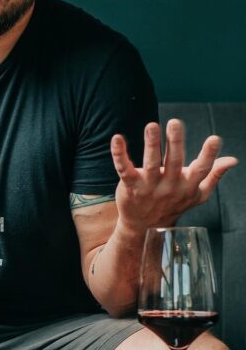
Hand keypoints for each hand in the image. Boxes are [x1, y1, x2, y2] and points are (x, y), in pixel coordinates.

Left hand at [111, 118, 237, 237]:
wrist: (145, 226)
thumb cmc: (174, 203)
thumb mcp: (197, 193)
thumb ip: (213, 175)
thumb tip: (232, 159)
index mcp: (188, 185)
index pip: (201, 169)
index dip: (209, 155)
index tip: (215, 139)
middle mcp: (170, 186)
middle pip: (174, 162)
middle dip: (175, 142)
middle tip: (175, 122)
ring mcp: (149, 187)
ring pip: (150, 163)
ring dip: (151, 144)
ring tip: (152, 125)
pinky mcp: (130, 186)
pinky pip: (124, 169)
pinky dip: (119, 154)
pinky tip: (117, 138)